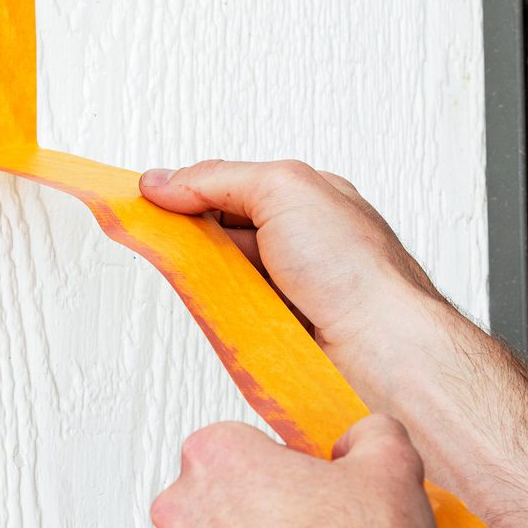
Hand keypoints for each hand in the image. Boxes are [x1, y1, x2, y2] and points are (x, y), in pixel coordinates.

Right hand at [139, 160, 448, 388]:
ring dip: (205, 282)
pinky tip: (218, 316)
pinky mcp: (280, 333)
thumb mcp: (283, 187)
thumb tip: (166, 182)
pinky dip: (218, 319)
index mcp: (309, 199)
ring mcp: (290, 291)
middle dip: (193, 239)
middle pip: (221, 234)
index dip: (188, 192)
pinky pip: (231, 322)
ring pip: (223, 280)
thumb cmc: (358, 270)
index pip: (230, 186)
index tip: (147, 200)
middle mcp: (302, 244)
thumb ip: (219, 178)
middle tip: (167, 242)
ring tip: (202, 281)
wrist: (380, 349)